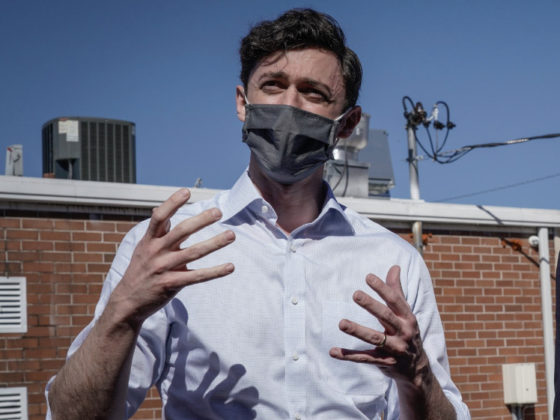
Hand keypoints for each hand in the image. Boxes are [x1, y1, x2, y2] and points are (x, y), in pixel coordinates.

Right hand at [108, 188, 235, 328]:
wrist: (127, 303)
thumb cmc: (139, 272)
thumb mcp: (142, 248)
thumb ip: (155, 231)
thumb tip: (158, 208)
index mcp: (149, 240)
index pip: (159, 217)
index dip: (172, 203)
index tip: (187, 191)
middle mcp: (156, 252)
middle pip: (181, 231)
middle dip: (201, 220)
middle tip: (218, 212)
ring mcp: (164, 268)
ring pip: (193, 253)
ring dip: (214, 243)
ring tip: (231, 235)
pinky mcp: (171, 284)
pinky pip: (197, 277)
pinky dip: (215, 272)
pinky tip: (230, 267)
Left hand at [329, 265, 429, 385]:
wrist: (417, 369)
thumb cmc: (406, 333)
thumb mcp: (405, 313)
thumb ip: (396, 291)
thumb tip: (394, 267)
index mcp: (407, 317)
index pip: (395, 300)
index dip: (382, 288)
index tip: (368, 277)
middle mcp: (403, 332)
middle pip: (386, 316)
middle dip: (371, 305)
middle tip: (355, 294)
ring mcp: (395, 349)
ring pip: (375, 338)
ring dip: (358, 330)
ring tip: (341, 323)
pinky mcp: (385, 363)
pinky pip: (365, 358)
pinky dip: (349, 356)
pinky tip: (333, 351)